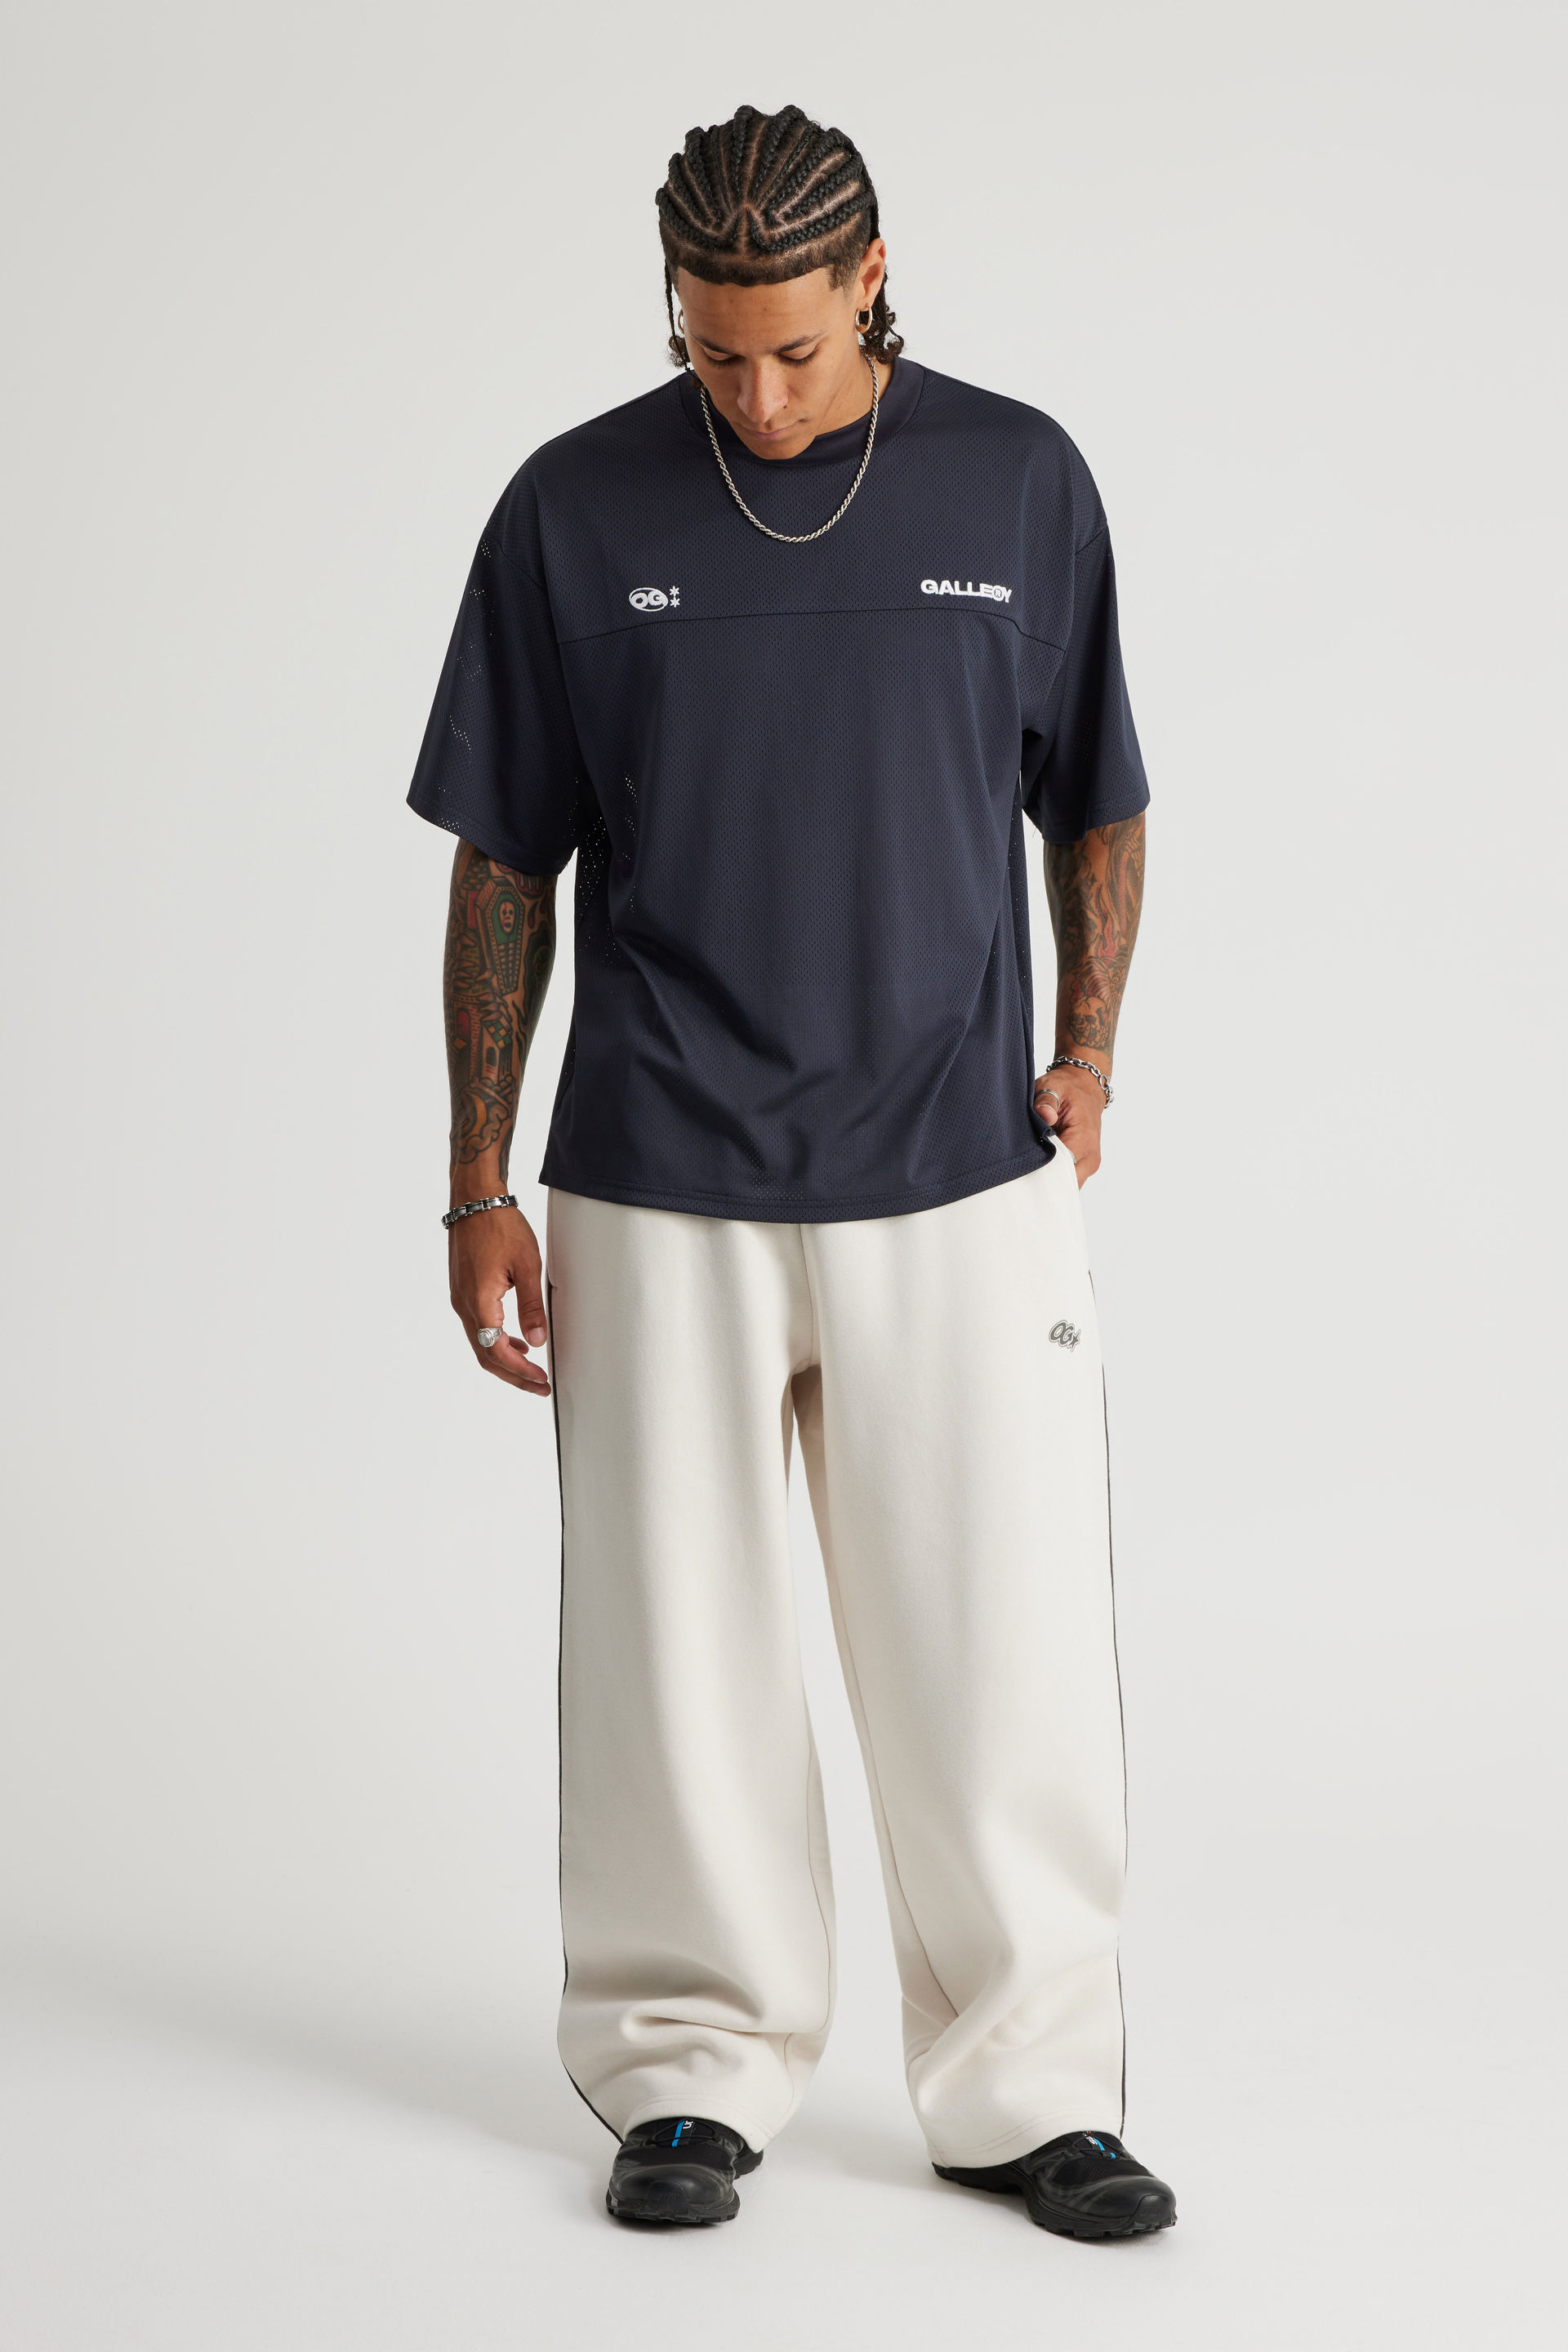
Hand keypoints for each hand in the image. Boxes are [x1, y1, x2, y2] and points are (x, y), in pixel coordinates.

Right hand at [448, 1204, 550, 1394]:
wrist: (474, 1200)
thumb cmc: (499, 1225)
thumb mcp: (527, 1265)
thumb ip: (531, 1306)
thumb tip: (537, 1341)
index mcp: (479, 1301)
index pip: (496, 1351)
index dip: (520, 1371)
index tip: (541, 1379)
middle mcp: (464, 1304)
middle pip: (485, 1355)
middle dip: (513, 1375)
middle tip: (539, 1385)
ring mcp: (460, 1298)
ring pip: (480, 1342)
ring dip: (504, 1359)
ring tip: (531, 1367)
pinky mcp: (463, 1291)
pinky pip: (477, 1326)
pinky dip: (496, 1340)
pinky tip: (515, 1339)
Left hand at [1034, 1063, 1105, 1185]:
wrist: (1085, 1087)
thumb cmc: (1068, 1088)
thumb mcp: (1053, 1086)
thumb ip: (1046, 1101)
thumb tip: (1045, 1116)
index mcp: (1085, 1138)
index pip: (1063, 1169)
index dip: (1041, 1171)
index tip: (1022, 1168)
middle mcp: (1090, 1156)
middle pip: (1064, 1183)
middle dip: (1042, 1180)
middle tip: (1019, 1171)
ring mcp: (1088, 1164)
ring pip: (1065, 1185)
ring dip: (1047, 1178)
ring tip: (1029, 1166)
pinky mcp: (1083, 1165)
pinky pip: (1066, 1179)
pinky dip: (1052, 1176)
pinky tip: (1038, 1165)